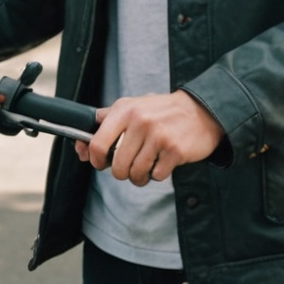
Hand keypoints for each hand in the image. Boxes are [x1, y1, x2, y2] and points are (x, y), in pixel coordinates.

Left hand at [75, 92, 224, 185]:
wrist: (202, 110)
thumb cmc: (161, 112)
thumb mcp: (132, 106)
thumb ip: (105, 122)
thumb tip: (80, 146)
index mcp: (124, 110)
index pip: (97, 143)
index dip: (95, 160)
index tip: (100, 163)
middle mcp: (140, 122)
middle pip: (117, 166)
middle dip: (121, 173)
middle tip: (129, 167)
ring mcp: (158, 136)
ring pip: (136, 173)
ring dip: (139, 177)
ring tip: (146, 167)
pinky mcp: (175, 151)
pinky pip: (156, 176)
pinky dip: (157, 175)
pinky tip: (162, 163)